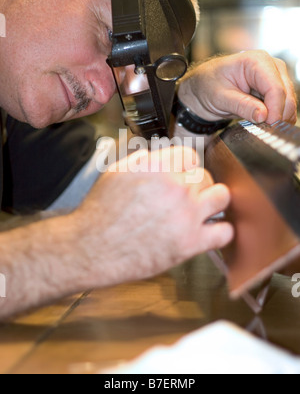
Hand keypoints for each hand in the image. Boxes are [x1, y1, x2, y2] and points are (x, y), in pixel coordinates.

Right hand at [72, 147, 232, 286]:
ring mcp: (186, 215)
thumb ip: (144, 159)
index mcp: (158, 167)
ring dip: (213, 202)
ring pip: (221, 197)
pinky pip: (224, 232)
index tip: (183, 175)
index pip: (191, 155)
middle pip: (206, 176)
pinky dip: (219, 231)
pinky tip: (208, 232)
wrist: (91, 248)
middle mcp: (176, 188)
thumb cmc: (100, 212)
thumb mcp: (117, 172)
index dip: (186, 166)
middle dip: (197, 185)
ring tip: (201, 210)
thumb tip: (161, 156)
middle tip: (186, 196)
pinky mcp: (190, 243)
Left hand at [178, 50, 297, 124]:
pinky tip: (264, 123)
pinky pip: (284, 106)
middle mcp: (270, 66)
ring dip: (278, 117)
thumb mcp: (220, 97)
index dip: (275, 109)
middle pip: (286, 94)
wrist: (203, 87)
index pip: (275, 87)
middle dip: (278, 114)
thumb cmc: (208, 85)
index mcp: (256, 61)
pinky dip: (277, 117)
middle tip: (264, 130)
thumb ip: (242, 105)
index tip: (267, 124)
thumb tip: (263, 115)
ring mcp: (275, 78)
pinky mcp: (275, 90)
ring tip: (260, 126)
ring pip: (288, 102)